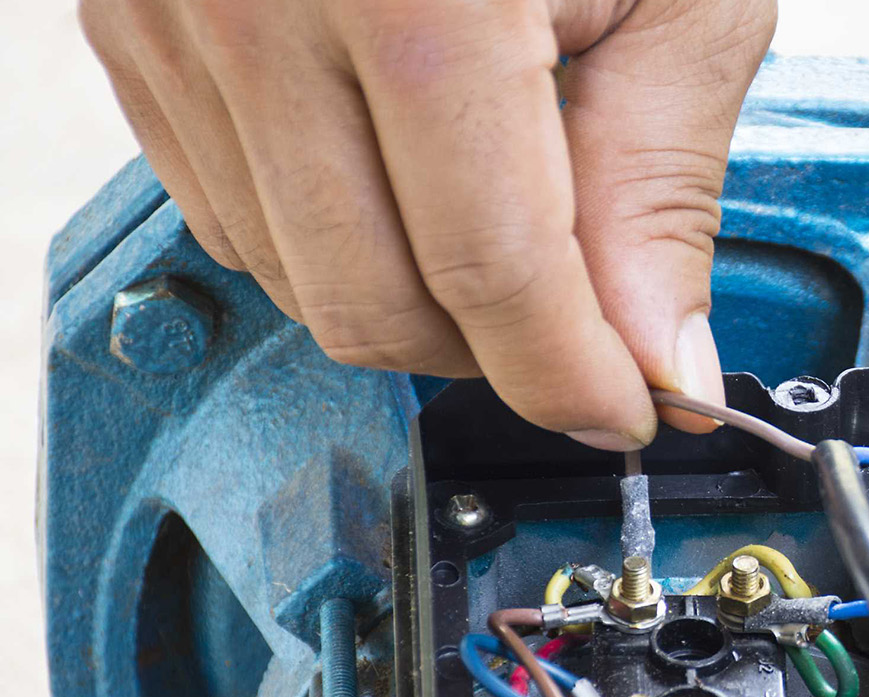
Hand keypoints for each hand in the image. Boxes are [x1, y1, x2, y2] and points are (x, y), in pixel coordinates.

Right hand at [80, 0, 776, 448]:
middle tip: (589, 320)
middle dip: (499, 351)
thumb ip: (659, 186)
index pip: (491, 277)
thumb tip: (656, 355)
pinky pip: (223, 203)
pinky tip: (403, 173)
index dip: (573, 375)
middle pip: (374, 304)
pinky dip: (326, 228)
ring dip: (413, 295)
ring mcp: (175, 10)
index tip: (630, 407)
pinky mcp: (132, 15)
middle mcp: (263, 5)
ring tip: (505, 217)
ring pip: (290, 274)